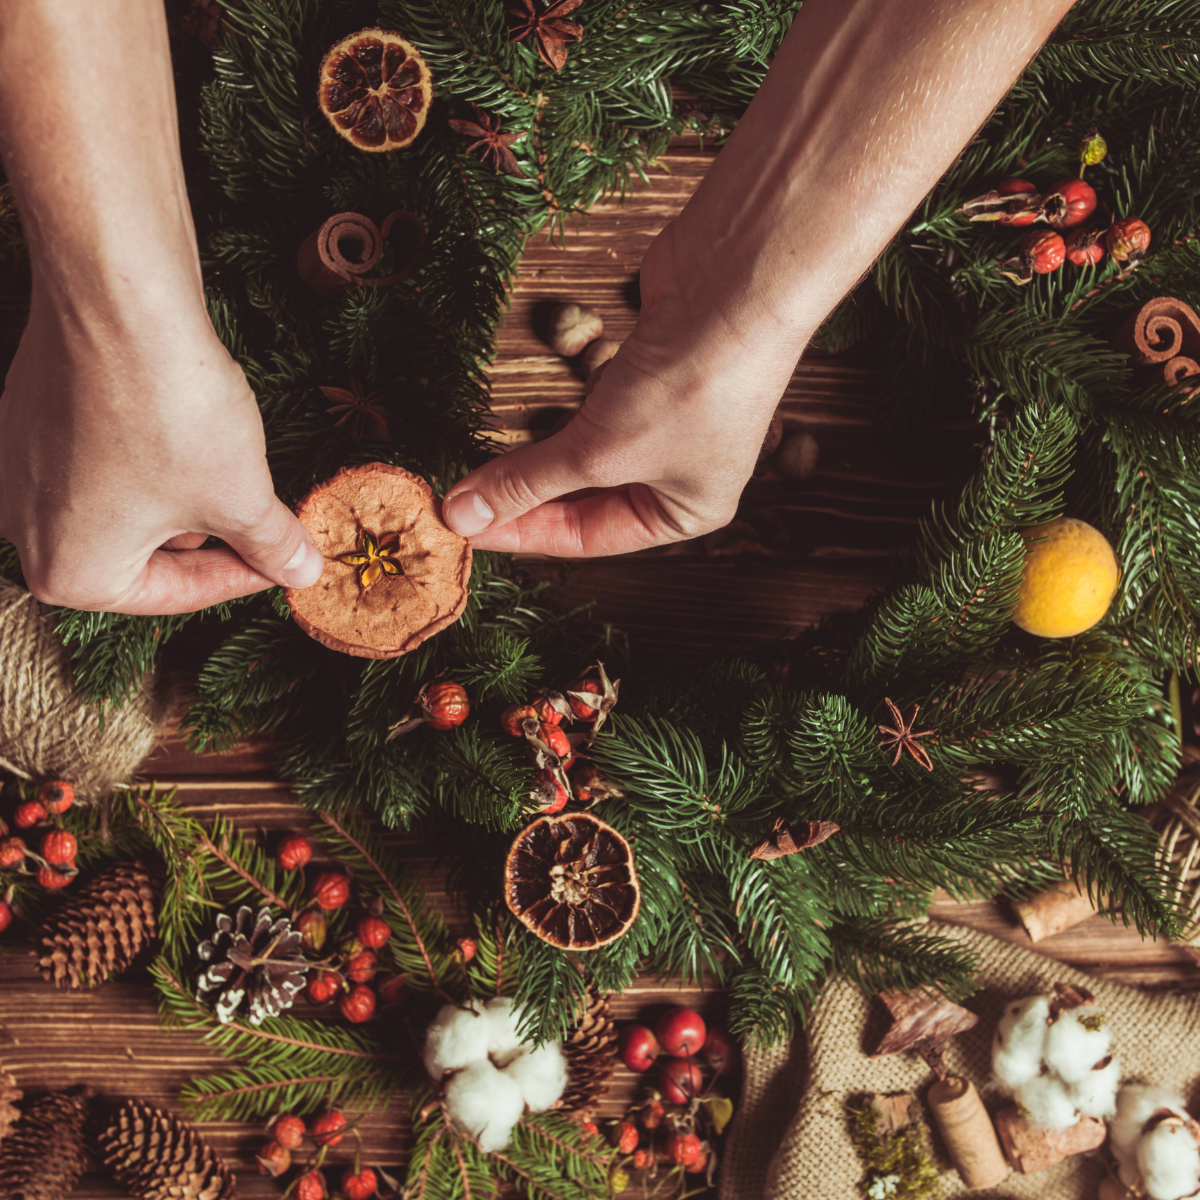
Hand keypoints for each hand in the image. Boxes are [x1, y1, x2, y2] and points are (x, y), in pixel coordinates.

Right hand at [0, 297, 323, 613]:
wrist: (121, 301)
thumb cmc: (171, 414)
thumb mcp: (241, 498)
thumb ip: (271, 546)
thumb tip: (301, 572)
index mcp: (69, 573)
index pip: (174, 595)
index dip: (240, 578)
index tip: (282, 566)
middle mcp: (24, 528)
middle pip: (144, 553)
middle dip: (212, 537)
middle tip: (267, 524)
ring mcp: (18, 469)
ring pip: (126, 504)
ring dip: (185, 495)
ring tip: (233, 471)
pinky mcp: (28, 418)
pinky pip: (102, 459)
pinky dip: (150, 456)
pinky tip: (189, 430)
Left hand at [443, 222, 802, 555]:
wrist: (736, 283)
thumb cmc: (690, 386)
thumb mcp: (598, 450)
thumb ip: (527, 482)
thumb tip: (463, 515)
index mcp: (684, 513)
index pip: (586, 536)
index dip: (520, 532)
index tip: (463, 525)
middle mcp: (678, 472)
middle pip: (584, 498)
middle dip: (524, 495)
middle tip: (459, 496)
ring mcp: (665, 418)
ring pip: (583, 451)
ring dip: (533, 455)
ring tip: (476, 462)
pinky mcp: (646, 370)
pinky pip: (589, 406)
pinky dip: (553, 414)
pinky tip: (516, 417)